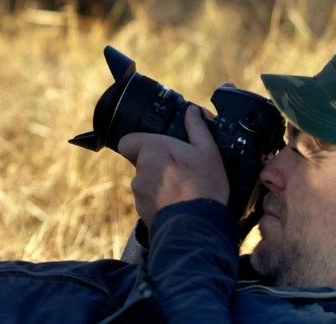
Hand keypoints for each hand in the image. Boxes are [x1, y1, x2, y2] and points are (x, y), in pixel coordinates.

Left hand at [118, 105, 228, 222]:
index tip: (156, 147)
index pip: (128, 141)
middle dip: (156, 163)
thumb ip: (197, 128)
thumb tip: (192, 111)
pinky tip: (177, 203)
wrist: (197, 225)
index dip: (139, 142)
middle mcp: (140, 170)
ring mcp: (139, 192)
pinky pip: (148, 199)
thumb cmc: (204, 186)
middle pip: (141, 161)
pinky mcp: (141, 211)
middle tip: (180, 169)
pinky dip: (159, 200)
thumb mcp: (208, 152)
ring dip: (158, 182)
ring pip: (145, 181)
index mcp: (152, 150)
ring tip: (182, 189)